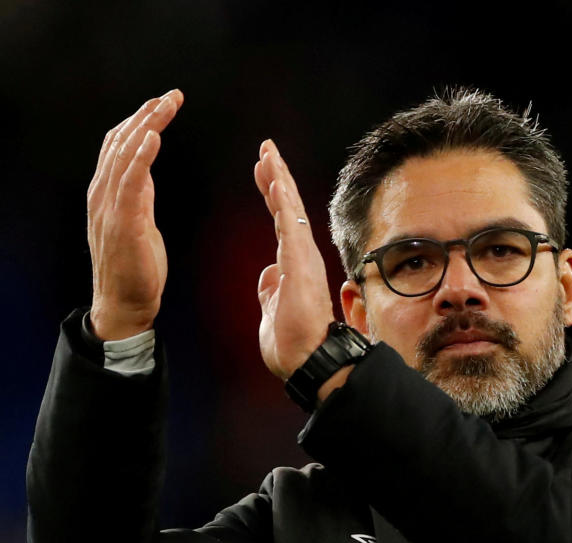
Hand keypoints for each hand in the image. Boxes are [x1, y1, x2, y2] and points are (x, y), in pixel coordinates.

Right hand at [87, 89, 183, 340]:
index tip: (164, 101)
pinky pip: (130, 183)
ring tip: (166, 104)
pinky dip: (140, 157)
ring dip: (147, 125)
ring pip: (125, 155)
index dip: (140, 119)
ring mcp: (109, 208)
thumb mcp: (137, 220)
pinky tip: (153, 137)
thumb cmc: (133, 267)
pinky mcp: (122, 223)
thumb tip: (144, 167)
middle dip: (147, 114)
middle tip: (173, 95)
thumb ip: (138, 193)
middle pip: (122, 141)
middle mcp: (102, 194)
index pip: (120, 144)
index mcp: (107, 192)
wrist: (124, 305)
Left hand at [254, 140, 335, 379]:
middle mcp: (303, 256)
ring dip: (278, 179)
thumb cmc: (293, 344)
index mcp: (295, 266)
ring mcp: (303, 258)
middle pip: (289, 208)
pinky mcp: (300, 263)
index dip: (273, 195)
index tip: (264, 172)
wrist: (307, 362)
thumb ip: (270, 290)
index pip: (283, 221)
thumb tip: (267, 273)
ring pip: (290, 209)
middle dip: (277, 177)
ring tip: (267, 153)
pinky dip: (282, 200)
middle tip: (266, 150)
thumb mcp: (272, 311)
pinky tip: (275, 178)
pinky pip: (290, 225)